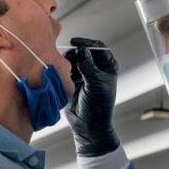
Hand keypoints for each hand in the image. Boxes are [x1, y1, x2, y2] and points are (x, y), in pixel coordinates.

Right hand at [64, 37, 118, 156]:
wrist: (88, 126)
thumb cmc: (98, 106)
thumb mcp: (94, 84)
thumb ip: (88, 66)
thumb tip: (82, 49)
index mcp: (108, 66)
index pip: (98, 47)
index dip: (87, 43)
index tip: (75, 43)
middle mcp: (96, 68)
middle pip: (83, 51)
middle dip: (74, 53)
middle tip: (68, 61)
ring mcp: (84, 74)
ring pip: (72, 59)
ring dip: (67, 62)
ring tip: (65, 71)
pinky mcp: (73, 80)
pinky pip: (65, 69)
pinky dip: (62, 69)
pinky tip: (61, 75)